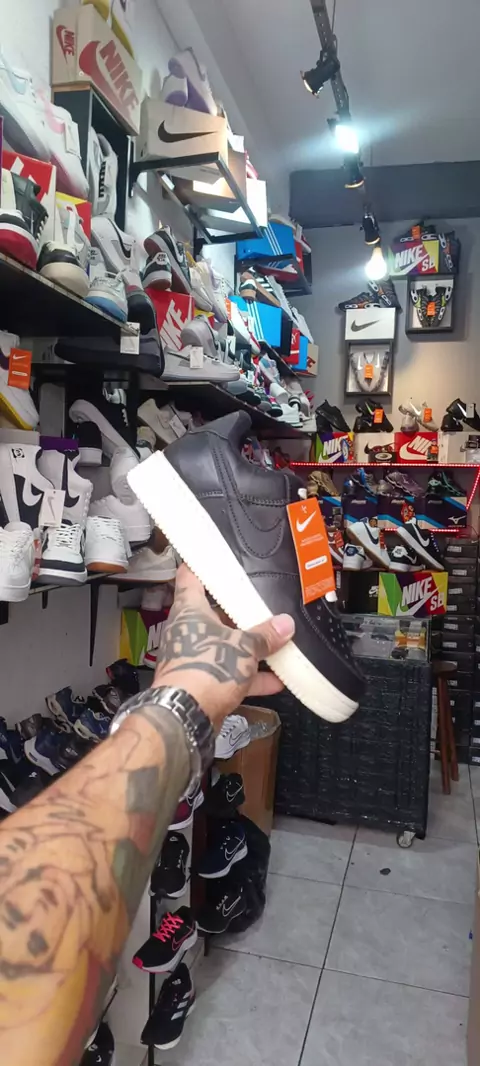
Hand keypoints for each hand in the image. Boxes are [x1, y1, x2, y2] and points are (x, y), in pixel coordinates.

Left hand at [153, 564, 294, 730]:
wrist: (185, 715)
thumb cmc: (206, 669)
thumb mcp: (244, 647)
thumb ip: (265, 636)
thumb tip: (285, 624)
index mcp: (190, 610)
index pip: (189, 576)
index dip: (200, 564)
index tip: (214, 555)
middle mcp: (188, 630)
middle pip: (214, 614)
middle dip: (239, 613)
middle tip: (262, 603)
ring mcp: (194, 657)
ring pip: (224, 645)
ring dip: (249, 648)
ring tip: (277, 644)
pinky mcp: (202, 682)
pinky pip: (229, 673)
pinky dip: (250, 677)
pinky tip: (276, 681)